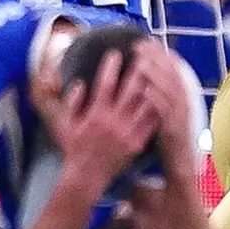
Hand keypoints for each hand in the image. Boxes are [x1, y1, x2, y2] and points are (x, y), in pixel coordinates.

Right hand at [52, 48, 160, 189]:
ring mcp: (127, 131)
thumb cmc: (74, 149)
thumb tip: (80, 83)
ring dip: (152, 86)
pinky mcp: (137, 142)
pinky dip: (157, 108)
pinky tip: (163, 96)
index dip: (111, 66)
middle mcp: (113, 120)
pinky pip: (151, 123)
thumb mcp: (66, 124)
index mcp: (96, 113)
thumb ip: (72, 102)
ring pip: (145, 104)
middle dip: (138, 69)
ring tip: (158, 70)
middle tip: (144, 54)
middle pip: (131, 89)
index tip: (116, 52)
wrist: (86, 176)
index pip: (105, 84)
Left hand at [128, 39, 196, 176]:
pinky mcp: (175, 132)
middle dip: (156, 57)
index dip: (160, 54)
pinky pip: (165, 112)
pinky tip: (145, 88)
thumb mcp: (162, 119)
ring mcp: (180, 118)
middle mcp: (183, 106)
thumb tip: (143, 82)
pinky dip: (156, 98)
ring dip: (155, 73)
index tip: (146, 41)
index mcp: (180, 100)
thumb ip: (156, 100)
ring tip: (140, 60)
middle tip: (140, 44)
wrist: (179, 174)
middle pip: (171, 75)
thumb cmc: (167, 147)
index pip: (172, 70)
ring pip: (169, 89)